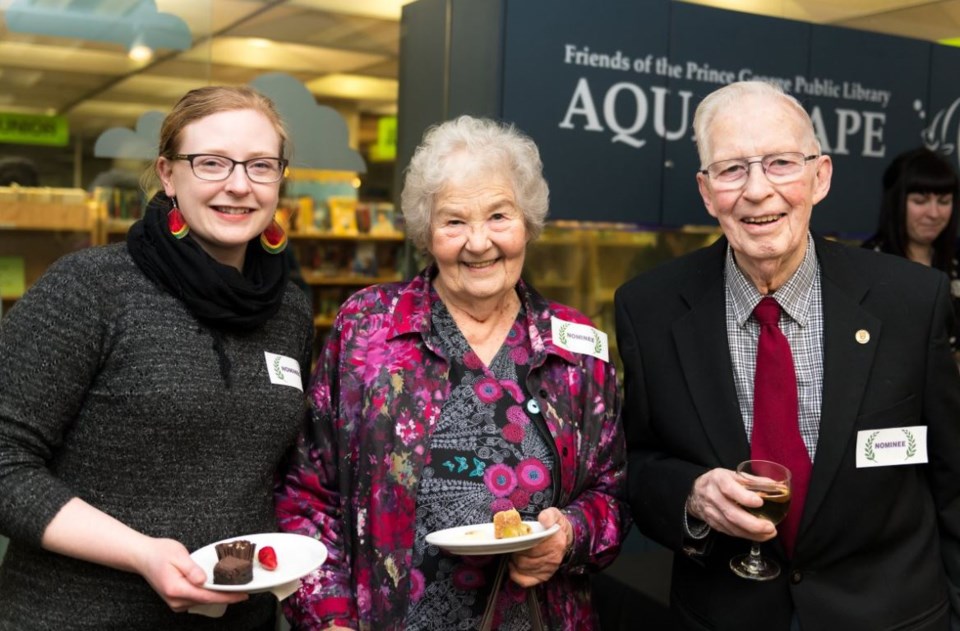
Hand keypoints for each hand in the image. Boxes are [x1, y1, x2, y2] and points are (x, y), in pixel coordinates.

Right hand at [132, 537, 248, 611]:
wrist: (143, 557)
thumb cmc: (160, 552)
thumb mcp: (178, 554)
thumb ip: (192, 569)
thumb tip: (204, 580)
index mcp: (176, 589)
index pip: (207, 596)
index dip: (227, 596)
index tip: (242, 595)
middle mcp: (175, 600)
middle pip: (206, 601)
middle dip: (225, 595)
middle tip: (243, 587)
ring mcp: (175, 603)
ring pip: (202, 602)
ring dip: (216, 595)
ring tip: (232, 586)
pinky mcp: (176, 601)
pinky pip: (196, 600)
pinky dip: (207, 594)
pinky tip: (215, 586)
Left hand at [508, 507, 571, 587]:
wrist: (564, 538)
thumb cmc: (555, 526)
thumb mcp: (554, 514)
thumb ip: (548, 515)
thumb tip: (543, 519)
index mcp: (556, 543)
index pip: (532, 547)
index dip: (519, 543)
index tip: (514, 538)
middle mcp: (553, 558)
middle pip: (525, 559)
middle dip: (515, 551)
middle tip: (511, 544)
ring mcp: (548, 569)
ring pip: (523, 569)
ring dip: (514, 561)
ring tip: (512, 552)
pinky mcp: (543, 577)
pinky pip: (525, 581)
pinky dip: (515, 575)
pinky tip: (513, 566)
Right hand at [686, 468, 776, 541]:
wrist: (696, 492)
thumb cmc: (719, 482)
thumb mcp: (733, 474)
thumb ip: (753, 481)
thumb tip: (776, 486)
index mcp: (718, 480)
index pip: (729, 489)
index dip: (744, 497)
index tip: (760, 502)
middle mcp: (713, 496)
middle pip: (732, 513)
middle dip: (753, 523)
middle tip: (770, 527)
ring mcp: (711, 512)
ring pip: (731, 527)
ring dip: (752, 533)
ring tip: (769, 533)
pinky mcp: (713, 524)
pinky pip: (730, 532)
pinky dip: (746, 536)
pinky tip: (759, 535)